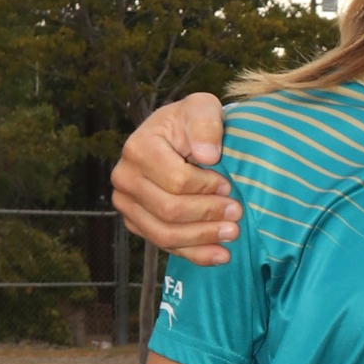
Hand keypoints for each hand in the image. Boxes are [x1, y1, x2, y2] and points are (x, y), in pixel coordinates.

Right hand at [113, 93, 237, 262]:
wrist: (179, 140)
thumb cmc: (192, 123)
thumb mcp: (203, 108)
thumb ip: (206, 123)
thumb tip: (208, 155)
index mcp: (138, 148)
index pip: (176, 181)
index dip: (206, 188)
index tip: (229, 186)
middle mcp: (125, 178)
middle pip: (169, 210)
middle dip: (207, 215)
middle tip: (238, 214)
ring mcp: (128, 204)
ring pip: (165, 234)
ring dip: (202, 238)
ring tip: (232, 234)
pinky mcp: (138, 224)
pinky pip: (166, 246)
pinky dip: (195, 254)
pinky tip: (220, 255)